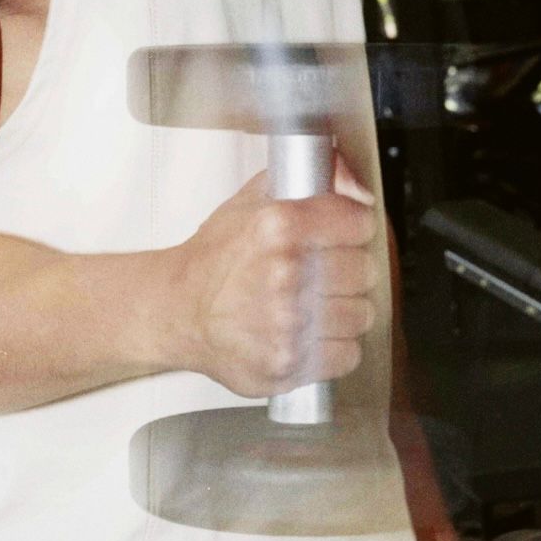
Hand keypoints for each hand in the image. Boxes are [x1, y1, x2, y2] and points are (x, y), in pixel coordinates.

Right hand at [173, 164, 378, 397]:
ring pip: (361, 315)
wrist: (176, 310)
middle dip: (347, 272)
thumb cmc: (215, 259)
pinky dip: (333, 348)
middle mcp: (284, 273)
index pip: (361, 224)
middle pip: (365, 271)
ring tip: (314, 306)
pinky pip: (347, 355)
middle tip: (320, 275)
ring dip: (342, 312)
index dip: (351, 230)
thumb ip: (313, 177)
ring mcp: (287, 323)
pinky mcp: (288, 363)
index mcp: (279, 225)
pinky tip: (309, 335)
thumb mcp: (254, 198)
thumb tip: (360, 189)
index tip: (338, 238)